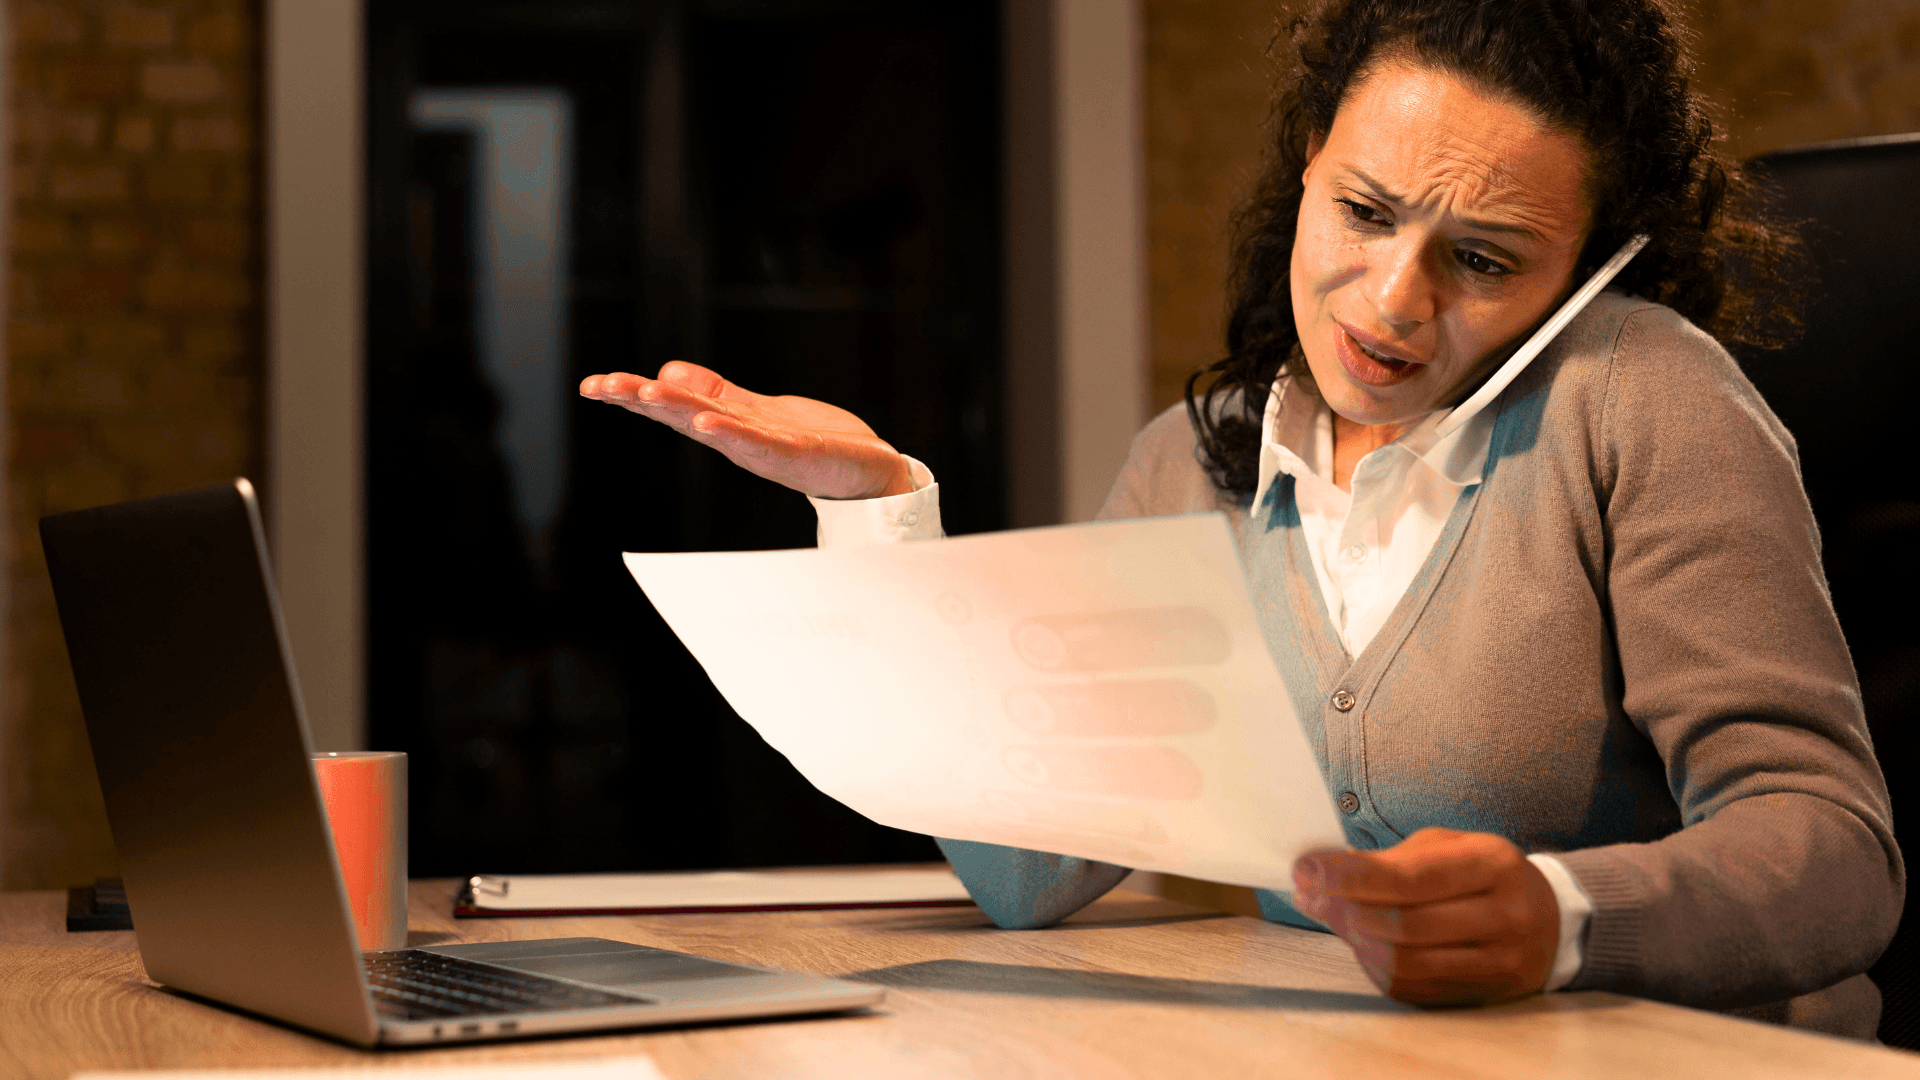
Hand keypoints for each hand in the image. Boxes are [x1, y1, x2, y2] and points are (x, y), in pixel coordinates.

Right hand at [580, 362, 914, 499]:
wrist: (868, 471)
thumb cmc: (814, 443)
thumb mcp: (755, 411)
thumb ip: (715, 392)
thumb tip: (668, 370)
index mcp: (726, 426)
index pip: (671, 405)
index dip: (632, 395)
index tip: (592, 385)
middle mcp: (738, 439)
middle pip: (681, 413)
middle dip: (640, 399)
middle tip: (601, 386)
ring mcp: (765, 447)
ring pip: (712, 425)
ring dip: (676, 409)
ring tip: (644, 392)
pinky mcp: (797, 452)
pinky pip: (758, 441)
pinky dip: (730, 431)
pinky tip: (706, 421)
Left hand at [1291, 827, 1558, 1006]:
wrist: (1548, 919)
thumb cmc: (1482, 874)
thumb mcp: (1449, 848)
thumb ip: (1392, 859)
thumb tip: (1324, 871)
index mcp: (1494, 865)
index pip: (1411, 877)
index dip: (1352, 877)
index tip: (1306, 869)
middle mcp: (1505, 916)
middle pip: (1406, 925)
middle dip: (1346, 910)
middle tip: (1310, 895)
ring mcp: (1500, 962)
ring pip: (1408, 963)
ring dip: (1356, 940)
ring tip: (1332, 916)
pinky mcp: (1486, 994)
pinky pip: (1416, 988)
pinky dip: (1376, 967)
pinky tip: (1360, 944)